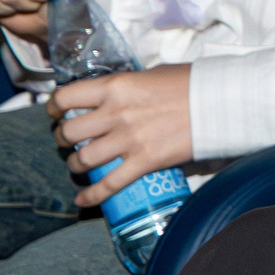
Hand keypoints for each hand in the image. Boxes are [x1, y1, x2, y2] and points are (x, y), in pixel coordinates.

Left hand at [51, 63, 192, 207]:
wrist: (219, 102)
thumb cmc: (189, 83)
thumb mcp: (151, 75)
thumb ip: (127, 87)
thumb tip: (114, 97)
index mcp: (115, 87)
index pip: (66, 97)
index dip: (54, 107)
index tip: (56, 112)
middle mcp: (115, 114)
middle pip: (69, 133)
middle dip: (63, 139)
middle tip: (70, 140)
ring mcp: (128, 141)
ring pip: (82, 160)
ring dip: (75, 165)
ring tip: (79, 164)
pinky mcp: (143, 163)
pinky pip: (108, 185)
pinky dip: (91, 196)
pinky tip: (82, 200)